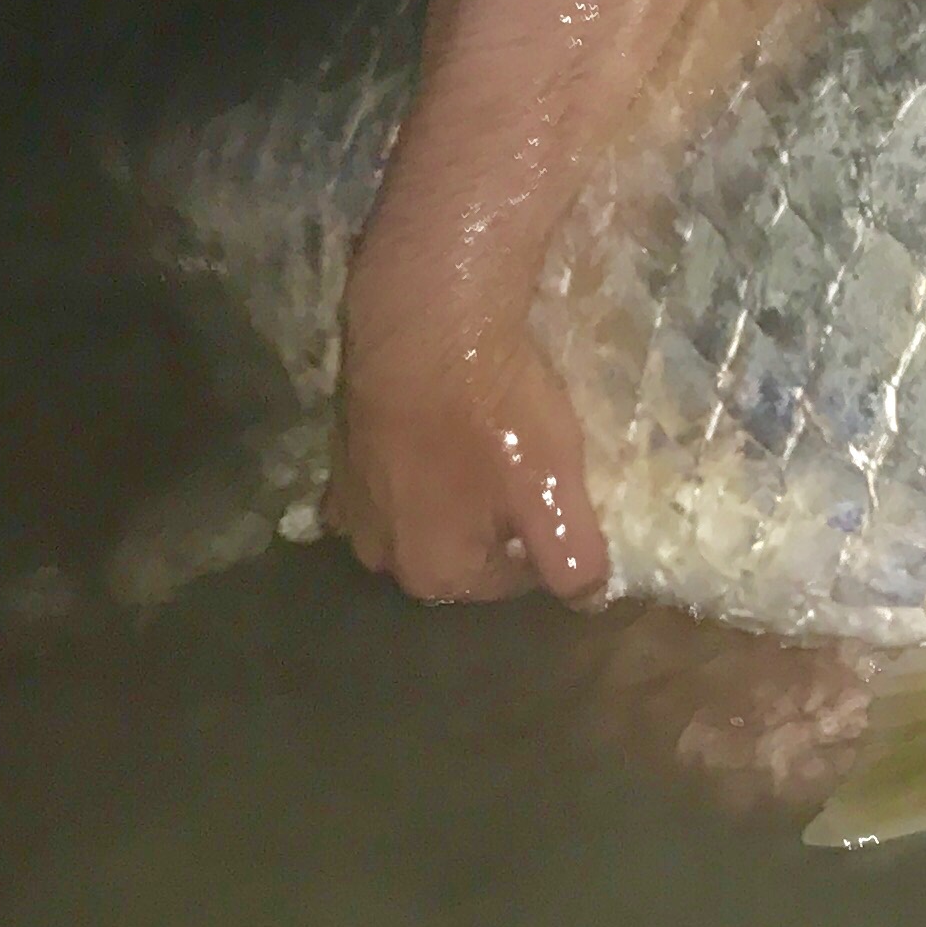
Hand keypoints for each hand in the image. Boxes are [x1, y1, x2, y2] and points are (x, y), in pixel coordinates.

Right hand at [328, 292, 610, 604]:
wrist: (423, 327)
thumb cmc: (495, 416)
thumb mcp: (555, 492)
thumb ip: (573, 559)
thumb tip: (587, 599)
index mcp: (435, 575)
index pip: (509, 580)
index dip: (542, 540)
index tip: (559, 494)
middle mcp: (381, 554)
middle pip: (458, 550)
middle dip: (493, 519)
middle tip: (525, 464)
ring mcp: (352, 506)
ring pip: (419, 515)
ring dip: (451, 491)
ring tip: (484, 441)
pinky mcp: (339, 458)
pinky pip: (388, 480)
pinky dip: (412, 466)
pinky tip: (437, 430)